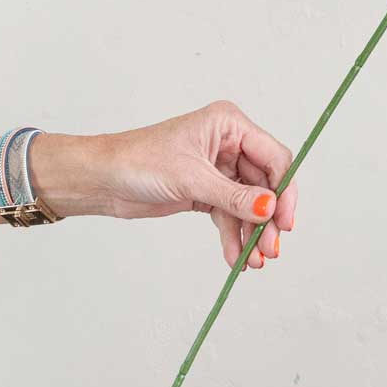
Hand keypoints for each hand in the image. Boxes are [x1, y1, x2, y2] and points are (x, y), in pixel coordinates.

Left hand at [101, 101, 297, 268]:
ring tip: (253, 262)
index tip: (284, 222)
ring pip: (249, 204)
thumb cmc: (139, 161)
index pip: (274, 157)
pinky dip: (233, 237)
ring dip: (252, 234)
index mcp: (229, 125)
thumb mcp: (191, 178)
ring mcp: (218, 169)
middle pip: (265, 185)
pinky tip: (235, 258)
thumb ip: (233, 196)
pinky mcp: (206, 191)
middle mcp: (228, 144)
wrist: (103, 179)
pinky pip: (229, 215)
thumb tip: (269, 209)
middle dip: (268, 219)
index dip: (284, 190)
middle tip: (270, 249)